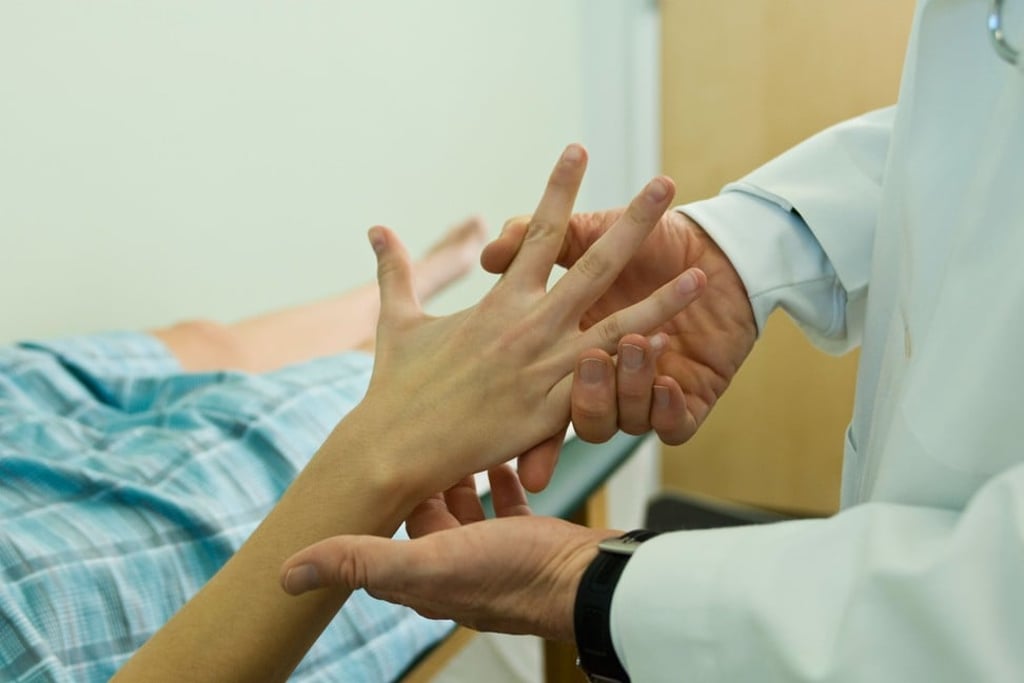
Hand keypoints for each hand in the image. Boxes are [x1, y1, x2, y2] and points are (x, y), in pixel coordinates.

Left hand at [280, 464, 609, 641]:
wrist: (585, 582)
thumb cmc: (512, 573)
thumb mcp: (431, 562)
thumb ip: (362, 563)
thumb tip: (287, 575)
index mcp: (420, 575)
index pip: (382, 530)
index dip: (380, 493)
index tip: (377, 452)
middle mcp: (452, 567)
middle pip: (423, 515)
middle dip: (420, 476)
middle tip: (421, 430)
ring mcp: (491, 555)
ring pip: (463, 508)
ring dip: (459, 475)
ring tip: (459, 435)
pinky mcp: (527, 542)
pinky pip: (505, 506)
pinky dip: (500, 482)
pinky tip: (504, 458)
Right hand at [342, 145, 706, 501]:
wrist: (393, 448)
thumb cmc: (396, 387)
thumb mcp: (397, 322)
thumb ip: (395, 271)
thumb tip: (375, 228)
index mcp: (499, 302)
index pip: (537, 233)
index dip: (558, 188)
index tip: (578, 149)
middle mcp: (528, 327)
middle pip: (592, 264)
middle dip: (631, 222)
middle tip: (664, 184)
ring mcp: (545, 370)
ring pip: (617, 329)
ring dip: (662, 303)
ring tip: (699, 277)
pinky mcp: (552, 412)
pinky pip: (604, 389)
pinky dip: (638, 374)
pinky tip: (668, 354)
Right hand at [484, 208, 755, 487]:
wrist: (729, 248)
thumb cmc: (649, 236)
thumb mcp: (581, 231)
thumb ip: (530, 234)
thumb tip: (488, 253)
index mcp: (566, 339)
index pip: (534, 384)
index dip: (508, 388)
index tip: (497, 400)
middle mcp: (596, 370)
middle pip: (580, 402)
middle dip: (587, 394)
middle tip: (591, 361)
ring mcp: (638, 388)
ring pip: (618, 417)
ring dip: (625, 385)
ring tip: (637, 342)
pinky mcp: (683, 401)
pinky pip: (667, 425)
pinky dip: (664, 408)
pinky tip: (667, 381)